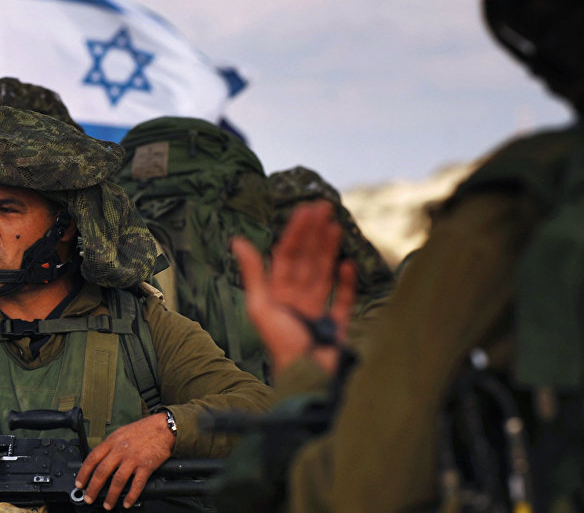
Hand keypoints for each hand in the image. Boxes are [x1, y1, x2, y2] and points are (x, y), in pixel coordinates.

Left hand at [74, 413, 174, 508]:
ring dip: (111, 495)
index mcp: (112, 441)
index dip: (84, 472)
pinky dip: (131, 495)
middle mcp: (121, 450)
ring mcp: (134, 458)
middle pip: (102, 471)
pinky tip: (127, 502)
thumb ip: (110, 446)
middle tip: (89, 498)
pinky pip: (137, 484)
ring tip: (107, 505)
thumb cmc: (143, 430)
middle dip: (93, 488)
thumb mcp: (121, 433)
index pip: (92, 458)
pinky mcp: (146, 465)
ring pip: (118, 480)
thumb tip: (99, 460)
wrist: (163, 427)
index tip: (80, 483)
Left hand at [231, 201, 356, 377]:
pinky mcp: (335, 326)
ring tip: (335, 225)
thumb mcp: (261, 306)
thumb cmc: (281, 345)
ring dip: (329, 250)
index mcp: (276, 295)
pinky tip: (347, 264)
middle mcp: (295, 300)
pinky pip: (342, 300)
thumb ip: (253, 273)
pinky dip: (345, 283)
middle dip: (314, 233)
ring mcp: (316, 312)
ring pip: (323, 274)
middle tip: (324, 207)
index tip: (306, 210)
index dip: (296, 232)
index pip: (287, 255)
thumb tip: (236, 240)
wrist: (307, 377)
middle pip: (306, 260)